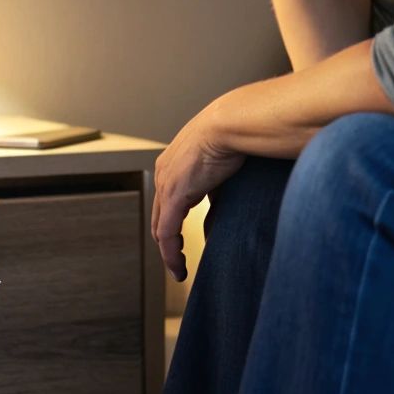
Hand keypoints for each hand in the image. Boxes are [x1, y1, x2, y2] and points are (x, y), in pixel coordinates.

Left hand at [151, 100, 247, 282]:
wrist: (233, 123)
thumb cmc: (234, 139)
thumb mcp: (220, 176)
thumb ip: (213, 203)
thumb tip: (213, 230)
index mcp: (173, 165)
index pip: (166, 203)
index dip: (172, 226)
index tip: (180, 244)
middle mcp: (164, 174)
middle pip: (159, 218)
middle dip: (168, 243)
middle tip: (178, 263)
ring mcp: (167, 184)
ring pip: (160, 229)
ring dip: (169, 253)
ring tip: (179, 270)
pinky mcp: (175, 194)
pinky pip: (168, 232)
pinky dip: (172, 253)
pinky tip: (180, 267)